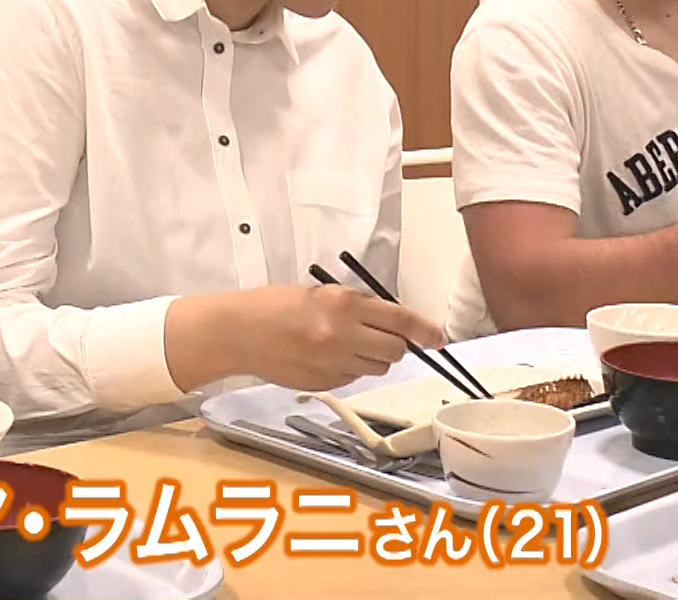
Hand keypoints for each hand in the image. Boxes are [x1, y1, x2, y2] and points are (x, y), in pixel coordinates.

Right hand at [228, 284, 450, 392]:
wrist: (239, 332)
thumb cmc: (274, 307)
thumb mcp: (320, 294)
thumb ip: (357, 308)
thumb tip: (391, 322)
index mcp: (344, 304)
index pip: (400, 319)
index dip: (425, 330)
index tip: (438, 337)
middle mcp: (343, 334)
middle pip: (395, 350)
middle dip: (394, 346)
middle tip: (379, 338)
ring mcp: (333, 363)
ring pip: (376, 368)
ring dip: (371, 358)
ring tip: (344, 345)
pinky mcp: (324, 383)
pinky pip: (352, 378)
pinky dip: (348, 369)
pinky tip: (324, 357)